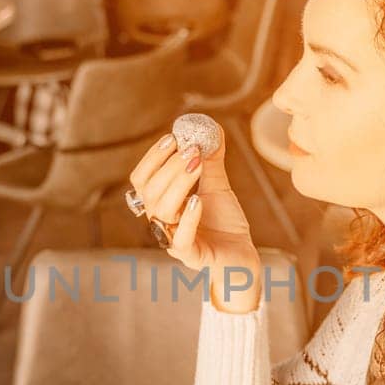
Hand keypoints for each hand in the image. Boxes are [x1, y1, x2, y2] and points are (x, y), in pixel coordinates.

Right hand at [127, 131, 261, 312]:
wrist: (242, 256)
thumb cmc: (224, 223)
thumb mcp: (217, 186)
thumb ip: (211, 161)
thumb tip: (211, 128)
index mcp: (161, 204)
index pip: (143, 180)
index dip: (153, 158)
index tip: (173, 138)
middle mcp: (162, 222)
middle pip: (151, 193)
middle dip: (169, 167)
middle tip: (191, 148)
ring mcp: (173, 240)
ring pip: (162, 212)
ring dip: (178, 184)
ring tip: (197, 165)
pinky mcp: (191, 256)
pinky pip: (181, 240)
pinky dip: (187, 218)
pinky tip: (197, 200)